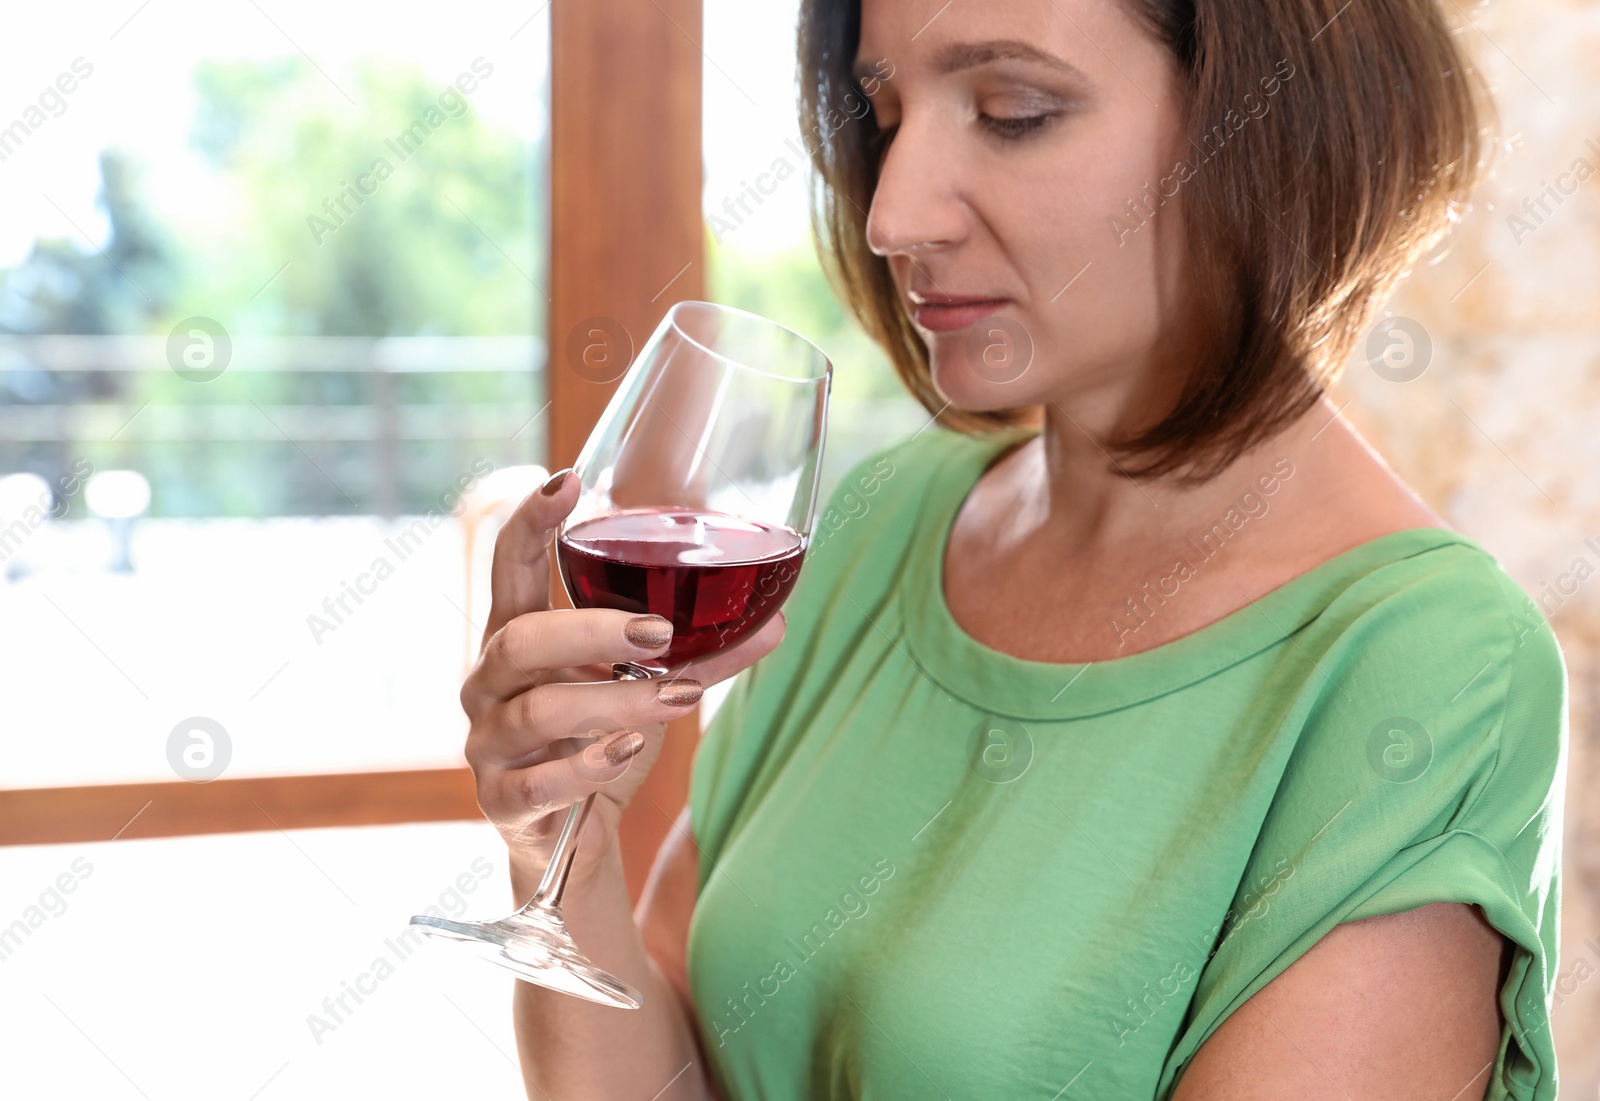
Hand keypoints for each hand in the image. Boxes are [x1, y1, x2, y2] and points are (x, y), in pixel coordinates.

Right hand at [460, 469, 786, 882]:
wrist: (572, 840)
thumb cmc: (601, 742)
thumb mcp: (647, 690)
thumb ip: (699, 655)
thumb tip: (777, 621)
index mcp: (519, 638)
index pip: (508, 567)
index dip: (530, 522)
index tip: (566, 479)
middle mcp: (490, 682)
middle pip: (521, 638)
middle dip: (591, 630)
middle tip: (658, 633)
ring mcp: (489, 743)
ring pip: (539, 710)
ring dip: (613, 703)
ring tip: (674, 699)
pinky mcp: (501, 802)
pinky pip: (538, 782)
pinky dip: (587, 766)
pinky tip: (626, 752)